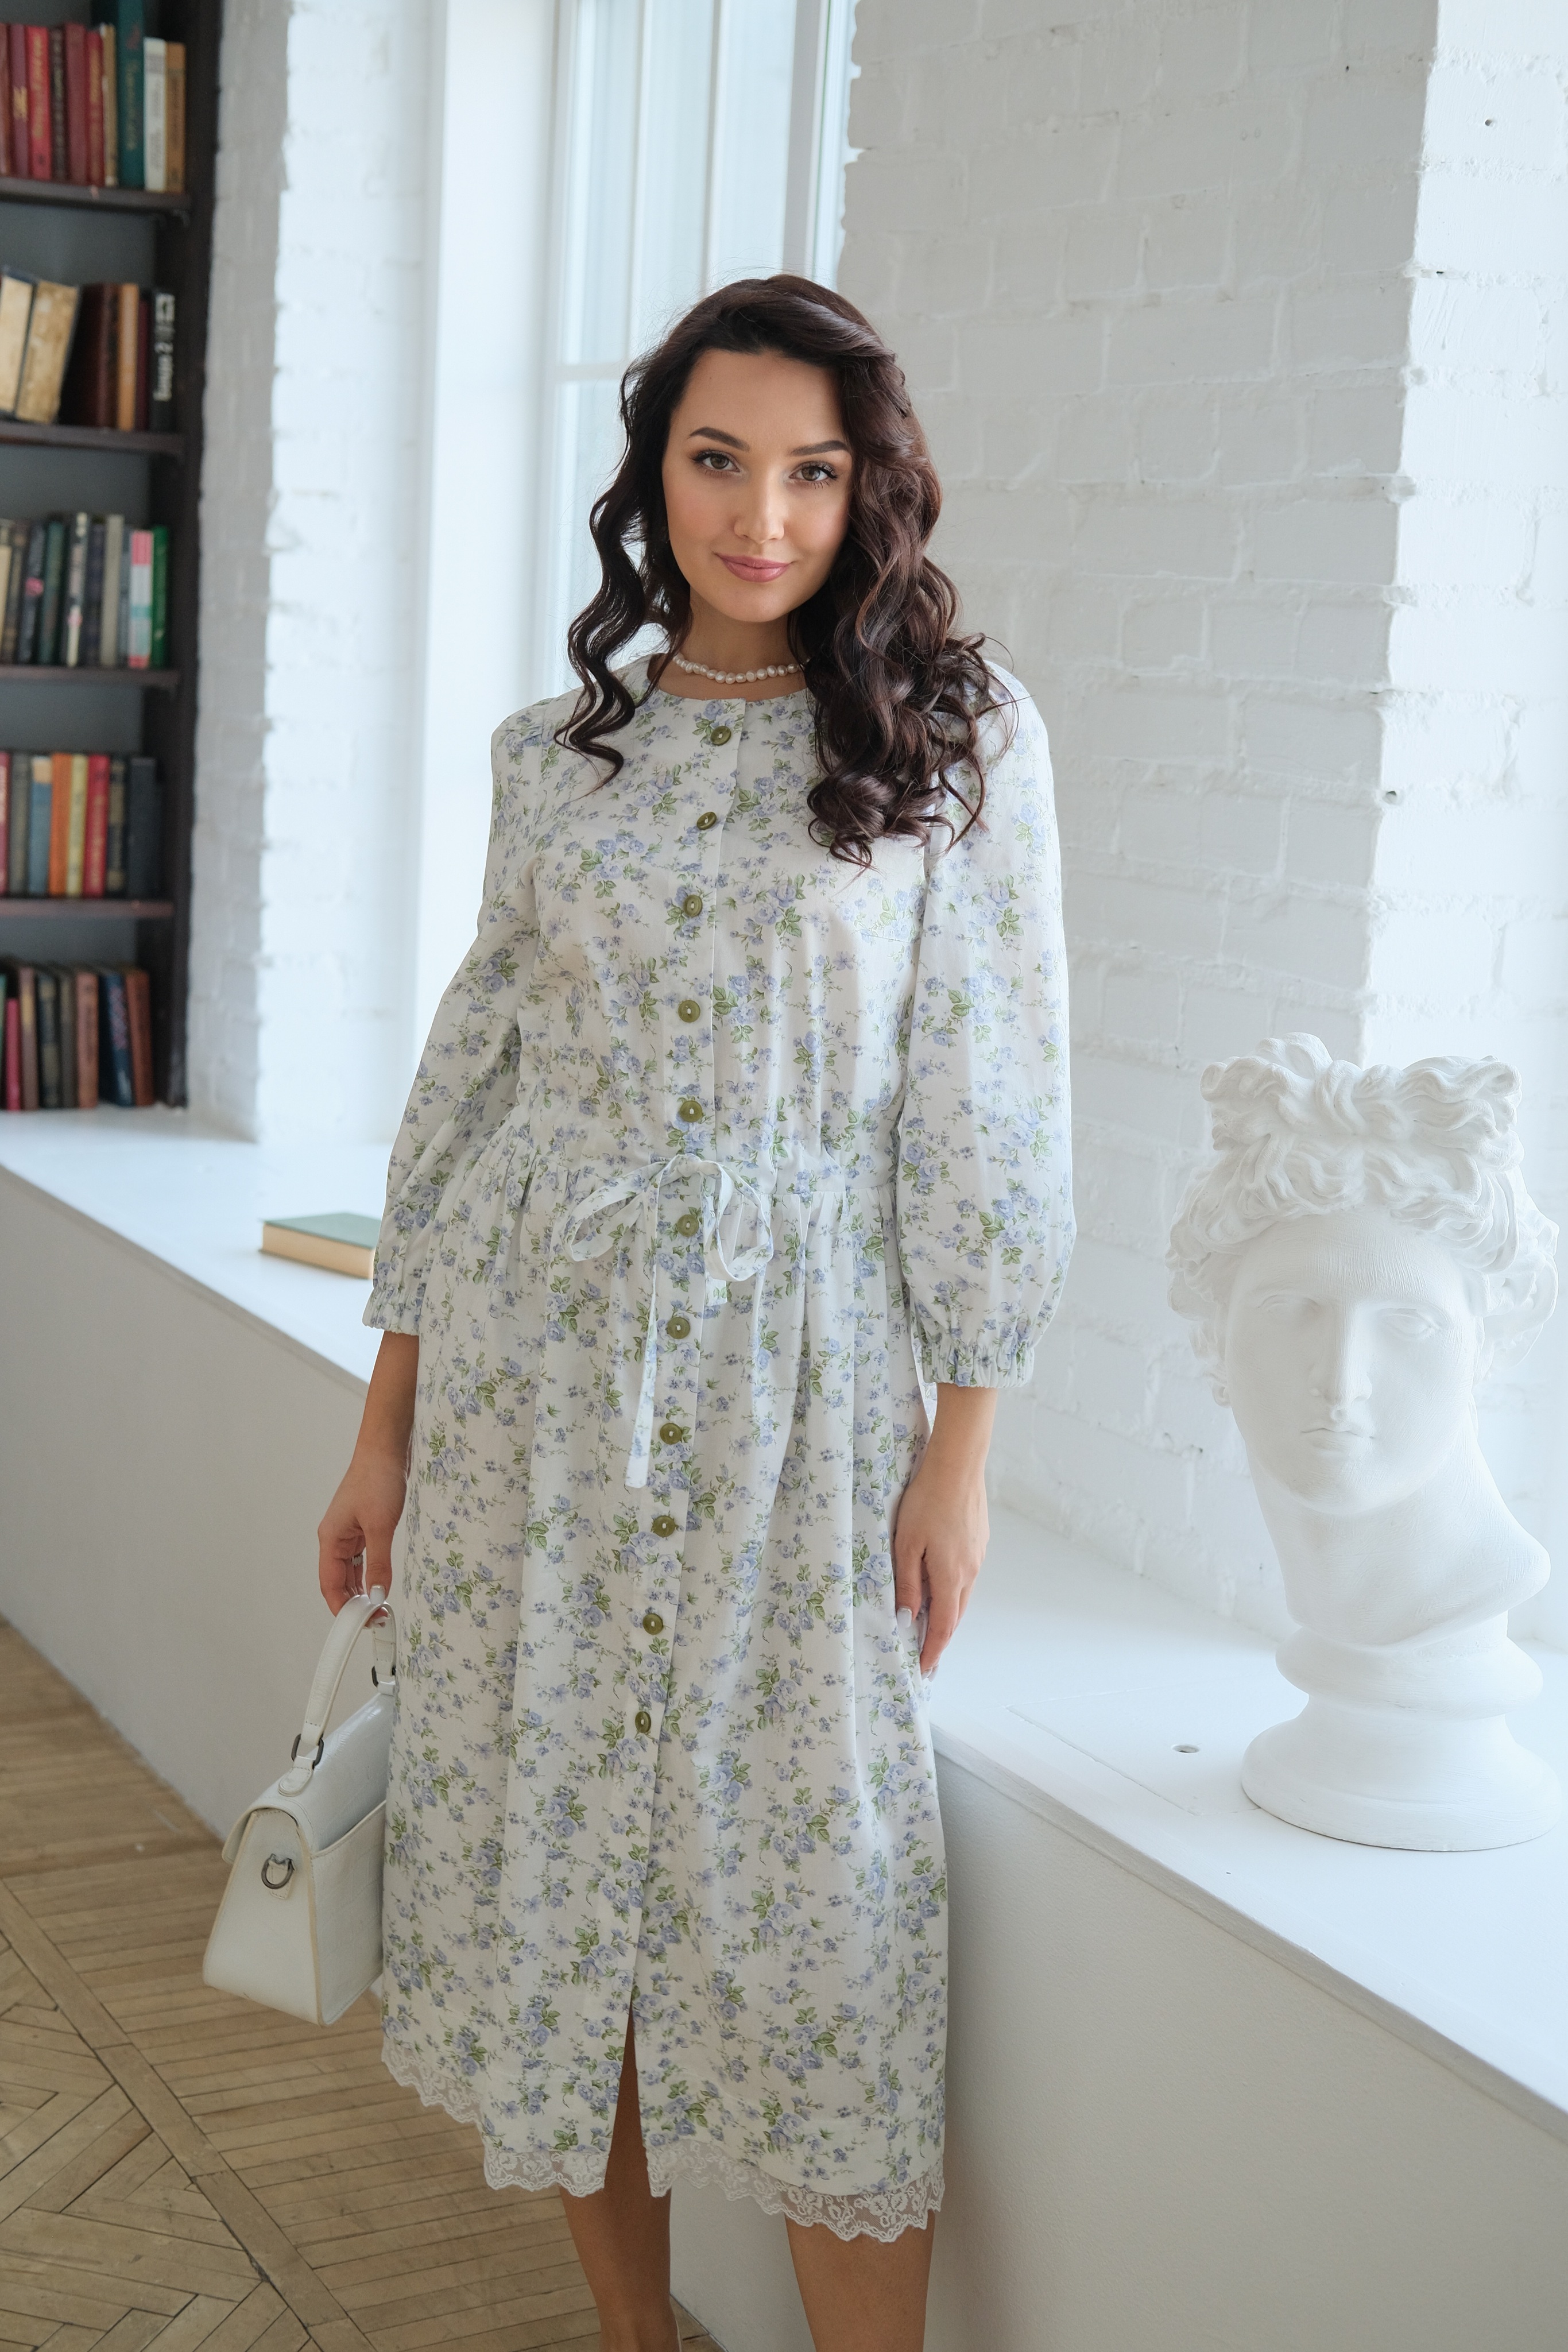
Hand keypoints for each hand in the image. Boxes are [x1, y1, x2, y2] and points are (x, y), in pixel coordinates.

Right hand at [318, 1448, 406, 1613]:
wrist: (386, 1448)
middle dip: (354, 1603)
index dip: (342, 1609)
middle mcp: (335, 1538)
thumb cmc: (377, 1480)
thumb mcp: (381, 1526)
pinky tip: (381, 1584)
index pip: (330, 1585)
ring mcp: (348, 1532)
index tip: (358, 1625)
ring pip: (351, 1571)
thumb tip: (379, 1594)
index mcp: (330, 1539)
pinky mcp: (363, 1526)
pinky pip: (362, 1558)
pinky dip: (370, 1573)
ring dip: (362, 1590)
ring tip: (380, 1607)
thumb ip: (379, 1563)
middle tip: (375, 1620)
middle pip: (338, 1581)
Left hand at [892, 1386, 995, 1674]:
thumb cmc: (926, 1502)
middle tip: (923, 1652)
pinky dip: (952, 1588)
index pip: (943, 1627)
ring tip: (928, 1621)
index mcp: (951, 1577)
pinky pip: (965, 1574)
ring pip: (961, 1594)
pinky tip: (938, 1582)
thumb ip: (908, 1584)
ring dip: (946, 1611)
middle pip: (955, 1614)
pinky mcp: (979, 1539)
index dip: (933, 1651)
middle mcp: (970, 1571)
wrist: (958, 1464)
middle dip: (940, 1636)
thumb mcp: (906, 1545)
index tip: (923, 1670)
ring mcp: (978, 1555)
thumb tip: (909, 1618)